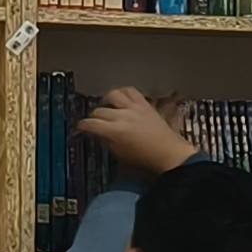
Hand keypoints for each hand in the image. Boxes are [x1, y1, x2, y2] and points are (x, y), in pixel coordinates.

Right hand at [78, 86, 194, 178]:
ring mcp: (134, 108)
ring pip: (112, 95)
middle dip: (94, 118)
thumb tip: (96, 133)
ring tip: (107, 108)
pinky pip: (130, 91)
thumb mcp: (119, 154)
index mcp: (114, 131)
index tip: (81, 129)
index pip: (90, 124)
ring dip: (106, 101)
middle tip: (95, 123)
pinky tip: (121, 99)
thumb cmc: (146, 160)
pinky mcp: (145, 104)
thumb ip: (105, 141)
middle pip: (99, 111)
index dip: (82, 127)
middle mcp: (122, 116)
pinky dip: (123, 92)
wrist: (170, 155)